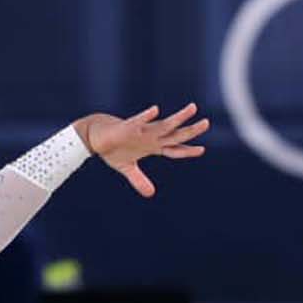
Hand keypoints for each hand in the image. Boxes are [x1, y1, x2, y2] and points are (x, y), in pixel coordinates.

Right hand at [75, 104, 209, 197]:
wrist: (96, 135)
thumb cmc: (113, 148)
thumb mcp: (127, 168)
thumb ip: (139, 180)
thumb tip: (150, 194)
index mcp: (152, 146)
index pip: (174, 149)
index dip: (187, 151)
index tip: (202, 150)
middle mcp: (150, 136)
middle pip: (175, 134)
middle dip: (190, 130)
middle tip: (206, 123)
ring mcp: (141, 131)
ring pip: (164, 124)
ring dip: (178, 118)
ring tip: (192, 108)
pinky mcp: (127, 127)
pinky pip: (138, 121)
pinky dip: (146, 117)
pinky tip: (155, 111)